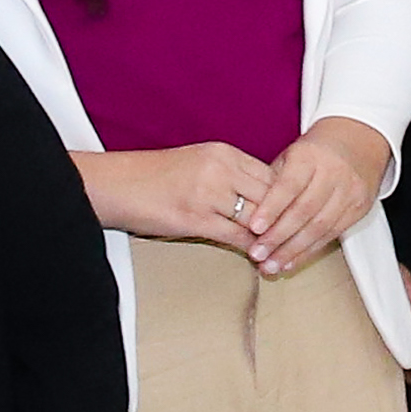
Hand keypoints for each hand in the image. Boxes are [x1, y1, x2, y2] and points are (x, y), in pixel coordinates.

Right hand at [87, 140, 277, 248]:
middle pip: (271, 196)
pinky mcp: (195, 217)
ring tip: (280, 253)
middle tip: (297, 239)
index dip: (285, 200)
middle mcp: (220, 168)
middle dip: (285, 220)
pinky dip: (251, 249)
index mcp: (224, 153)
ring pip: (258, 218)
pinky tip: (258, 258)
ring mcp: (208, 193)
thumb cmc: (154, 178)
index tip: (295, 217)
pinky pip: (237, 236)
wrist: (113, 185)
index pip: (271, 176)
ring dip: (271, 239)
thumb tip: (263, 199)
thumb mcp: (199, 164)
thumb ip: (231, 176)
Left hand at [243, 117, 386, 277]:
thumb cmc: (313, 154)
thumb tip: (245, 215)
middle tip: (257, 255)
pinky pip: (333, 234)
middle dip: (279, 237)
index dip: (271, 209)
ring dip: (293, 250)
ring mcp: (350, 191)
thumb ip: (272, 184)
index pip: (289, 186)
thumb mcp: (289, 158)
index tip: (253, 228)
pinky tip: (293, 261)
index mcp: (310, 157)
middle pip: (305, 211)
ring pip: (320, 227)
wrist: (357, 142)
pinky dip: (311, 250)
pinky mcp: (360, 207)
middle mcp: (334, 173)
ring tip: (272, 265)